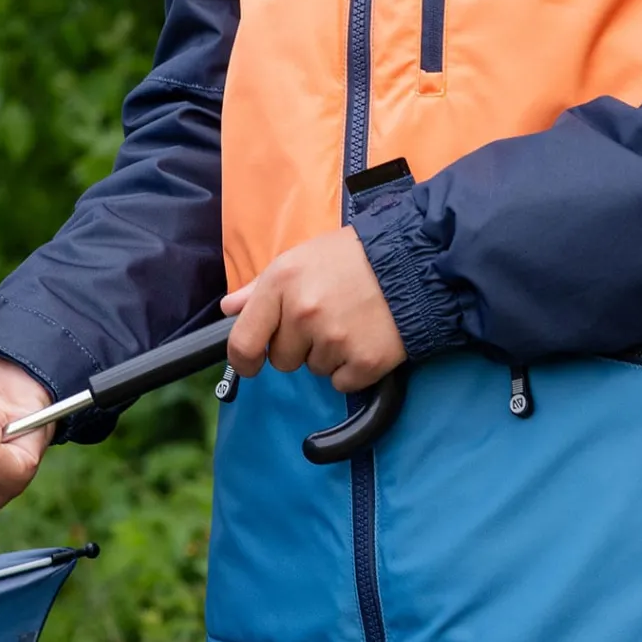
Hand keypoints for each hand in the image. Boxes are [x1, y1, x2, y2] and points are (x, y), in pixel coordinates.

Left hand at [223, 227, 405, 392]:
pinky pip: (342, 383)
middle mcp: (303, 313)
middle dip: (297, 347)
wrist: (412, 262)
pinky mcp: (366, 361)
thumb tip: (229, 309)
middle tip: (323, 321)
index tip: (250, 364)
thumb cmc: (351, 257)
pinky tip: (364, 340)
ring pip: (314, 369)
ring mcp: (335, 339)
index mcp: (281, 284)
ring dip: (327, 355)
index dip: (243, 360)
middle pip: (281, 359)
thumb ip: (260, 287)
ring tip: (349, 322)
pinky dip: (352, 370)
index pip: (243, 341)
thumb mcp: (298, 259)